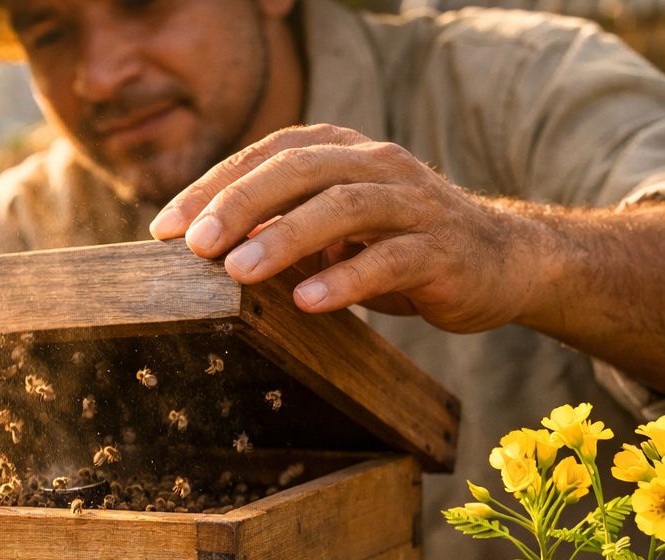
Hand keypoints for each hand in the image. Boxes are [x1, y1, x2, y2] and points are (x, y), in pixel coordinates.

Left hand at [149, 124, 544, 334]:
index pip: (267, 155)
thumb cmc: (397, 246)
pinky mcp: (442, 250)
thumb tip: (198, 250)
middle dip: (240, 203)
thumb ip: (278, 228)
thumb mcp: (332, 232)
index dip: (212, 186)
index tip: (163, 229)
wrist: (501, 262)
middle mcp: (377, 166)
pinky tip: (308, 303)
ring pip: (343, 207)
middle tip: (194, 245)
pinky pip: (390, 259)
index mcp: (343, 151)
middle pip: (300, 169)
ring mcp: (413, 205)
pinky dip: (346, 280)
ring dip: (286, 238)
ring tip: (239, 273)